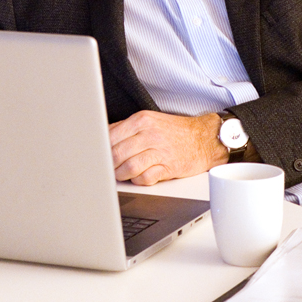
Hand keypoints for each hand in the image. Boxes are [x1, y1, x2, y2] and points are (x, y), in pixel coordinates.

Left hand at [108, 111, 228, 185]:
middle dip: (109, 165)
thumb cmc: (174, 131)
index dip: (101, 150)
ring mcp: (159, 151)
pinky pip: (145, 178)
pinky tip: (138, 177)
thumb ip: (126, 128)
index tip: (97, 157)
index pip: (110, 136)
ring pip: (129, 167)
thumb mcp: (149, 121)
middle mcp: (149, 134)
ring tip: (121, 175)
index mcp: (141, 120)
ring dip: (121, 175)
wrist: (204, 139)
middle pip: (117, 154)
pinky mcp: (168, 167)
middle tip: (107, 169)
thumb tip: (103, 138)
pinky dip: (138, 181)